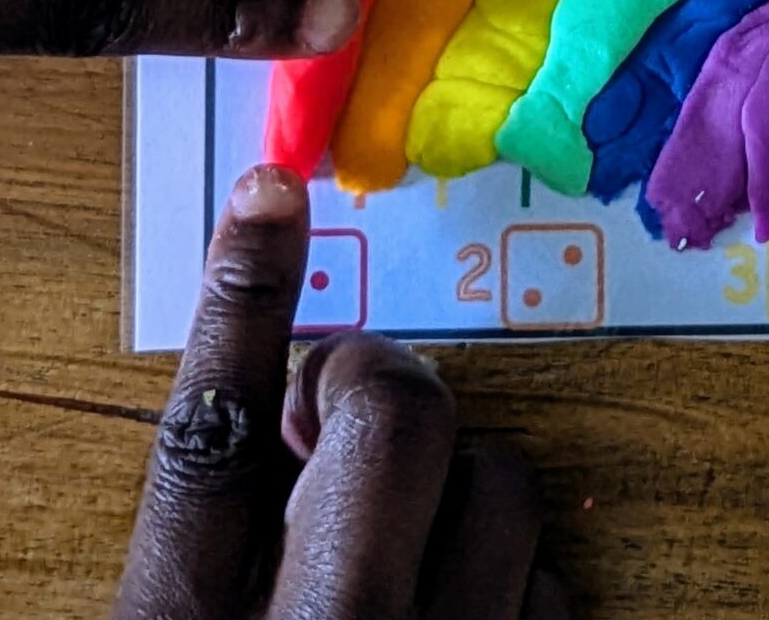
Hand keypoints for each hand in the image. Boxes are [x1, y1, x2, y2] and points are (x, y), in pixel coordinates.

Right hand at [117, 167, 569, 619]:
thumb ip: (222, 531)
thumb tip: (293, 411)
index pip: (215, 424)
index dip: (245, 294)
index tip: (271, 191)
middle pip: (393, 416)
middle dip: (383, 397)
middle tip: (350, 434)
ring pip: (500, 483)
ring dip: (460, 502)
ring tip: (408, 569)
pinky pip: (553, 578)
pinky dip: (513, 584)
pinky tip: (458, 617)